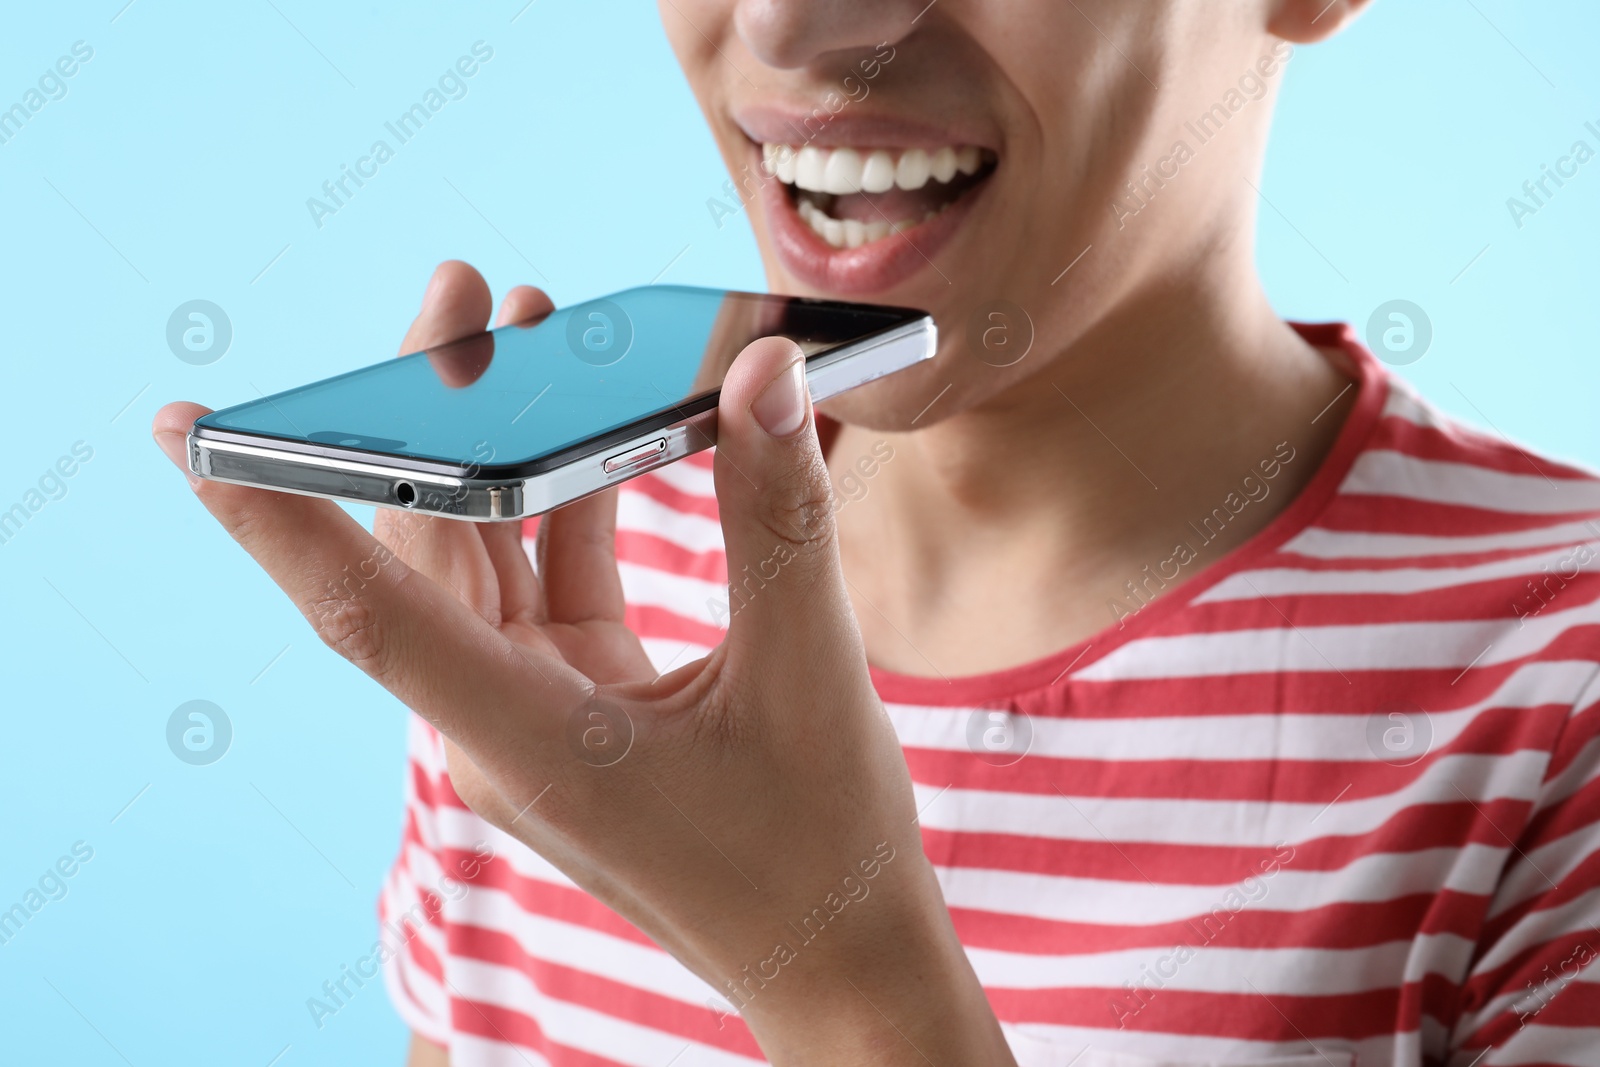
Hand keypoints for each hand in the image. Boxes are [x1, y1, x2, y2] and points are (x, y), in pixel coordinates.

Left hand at [151, 261, 1015, 1065]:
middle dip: (434, 413)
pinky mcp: (580, 708)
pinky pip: (547, 586)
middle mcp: (505, 729)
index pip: (367, 613)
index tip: (193, 430)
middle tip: (462, 292)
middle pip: (428, 550)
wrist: (841, 960)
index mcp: (530, 741)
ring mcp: (538, 719)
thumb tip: (762, 373)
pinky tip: (601, 436)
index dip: (277, 516)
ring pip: (484, 560)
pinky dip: (568, 509)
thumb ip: (776, 516)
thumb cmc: (818, 848)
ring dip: (502, 452)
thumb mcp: (808, 671)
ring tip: (526, 334)